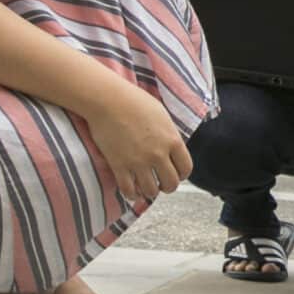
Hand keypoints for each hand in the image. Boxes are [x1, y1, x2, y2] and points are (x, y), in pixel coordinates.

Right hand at [82, 80, 190, 200]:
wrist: (108, 100)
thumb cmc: (133, 101)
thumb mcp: (161, 115)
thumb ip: (168, 135)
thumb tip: (171, 147)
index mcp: (172, 140)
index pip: (186, 168)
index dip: (181, 174)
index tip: (176, 174)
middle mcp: (158, 154)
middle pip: (171, 183)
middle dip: (167, 186)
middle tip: (161, 184)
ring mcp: (138, 161)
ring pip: (151, 191)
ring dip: (150, 192)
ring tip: (146, 187)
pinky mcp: (119, 166)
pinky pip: (129, 190)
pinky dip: (131, 194)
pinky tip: (131, 191)